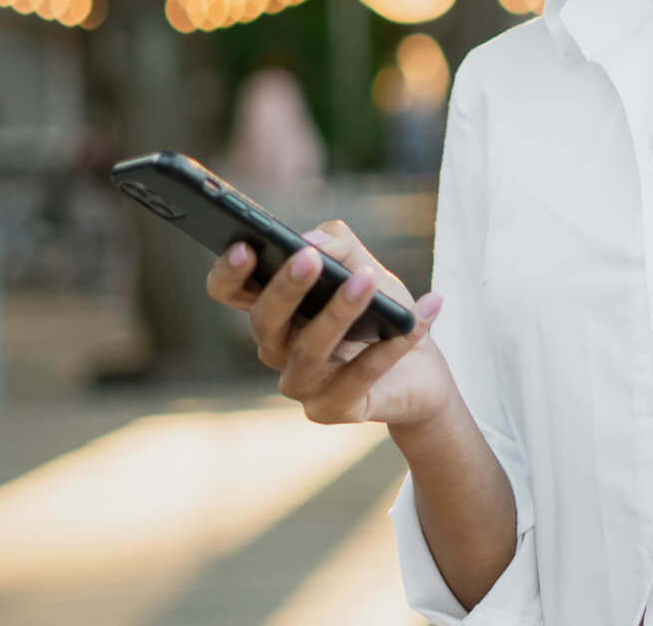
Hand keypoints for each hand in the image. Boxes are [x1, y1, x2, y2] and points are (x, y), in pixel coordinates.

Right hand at [206, 219, 453, 429]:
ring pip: (310, 350)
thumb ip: (340, 246)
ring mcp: (302, 384)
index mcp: (275, 310)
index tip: (244, 245)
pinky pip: (362, 374)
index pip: (231, 292)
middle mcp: (278, 349)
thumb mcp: (367, 267)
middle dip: (285, 289)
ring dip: (339, 312)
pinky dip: (394, 343)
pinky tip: (423, 310)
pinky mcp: (334, 410)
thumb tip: (313, 242)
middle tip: (309, 257)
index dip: (229, 273)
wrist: (422, 371)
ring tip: (368, 280)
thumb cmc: (383, 312)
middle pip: (265, 322)